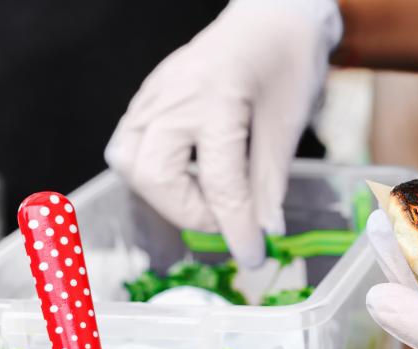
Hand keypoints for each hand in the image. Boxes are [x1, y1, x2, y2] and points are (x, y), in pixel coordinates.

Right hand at [105, 0, 341, 267]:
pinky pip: (130, 141)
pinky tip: (191, 176)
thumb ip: (270, 181)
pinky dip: (155, 171)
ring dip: (165, 194)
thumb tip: (264, 230)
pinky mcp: (148, 95)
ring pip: (129, 160)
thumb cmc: (288, 61)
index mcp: (218, 100)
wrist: (273, 16)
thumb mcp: (289, 125)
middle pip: (154, 174)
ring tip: (208, 200)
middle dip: (191, 212)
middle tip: (229, 222)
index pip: (220, 182)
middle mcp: (175, 96)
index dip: (236, 228)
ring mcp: (154, 93)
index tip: (253, 256)